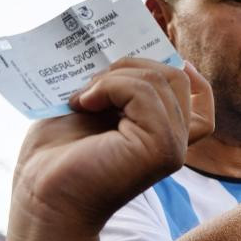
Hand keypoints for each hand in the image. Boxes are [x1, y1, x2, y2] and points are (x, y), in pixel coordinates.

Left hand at [10, 58, 213, 233]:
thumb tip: (128, 46)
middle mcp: (175, 143)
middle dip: (131, 65)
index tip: (150, 60)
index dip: (184, 70)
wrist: (41, 194)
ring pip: (162, 79)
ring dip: (114, 76)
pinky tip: (84, 104)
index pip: (199, 95)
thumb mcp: (92, 107)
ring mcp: (173, 147)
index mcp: (162, 134)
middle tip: (91, 85)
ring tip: (83, 99)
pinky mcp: (162, 149)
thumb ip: (118, 86)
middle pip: (177, 76)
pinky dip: (110, 86)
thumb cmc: (58, 156)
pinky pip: (145, 91)